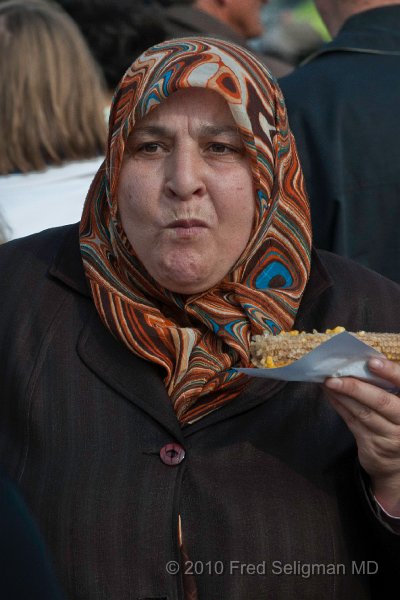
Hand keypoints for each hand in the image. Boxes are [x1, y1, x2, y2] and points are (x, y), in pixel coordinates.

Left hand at [325, 358, 399, 515]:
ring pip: (363, 412)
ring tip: (328, 382)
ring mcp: (389, 436)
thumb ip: (388, 387)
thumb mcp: (398, 405)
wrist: (395, 464)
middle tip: (335, 376)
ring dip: (343, 395)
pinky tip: (331, 395)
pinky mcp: (372, 445)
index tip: (372, 361)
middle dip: (356, 387)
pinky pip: (353, 422)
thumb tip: (365, 361)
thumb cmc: (395, 423)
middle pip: (381, 401)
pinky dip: (340, 406)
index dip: (390, 372)